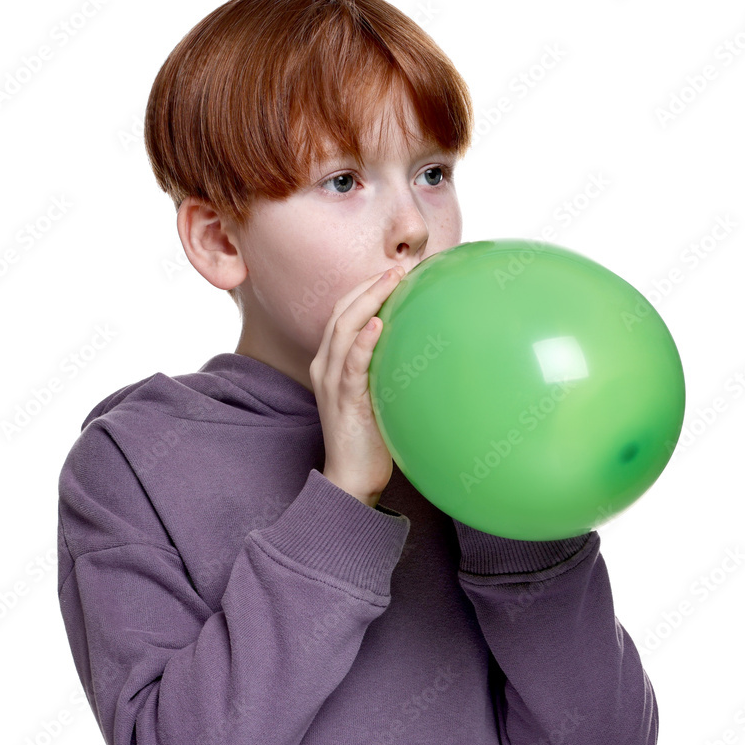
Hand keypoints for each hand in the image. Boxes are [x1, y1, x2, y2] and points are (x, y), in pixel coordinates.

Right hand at [310, 264, 405, 506]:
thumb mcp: (377, 393)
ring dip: (368, 301)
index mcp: (332, 362)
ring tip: (390, 281)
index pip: (344, 314)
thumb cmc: (368, 436)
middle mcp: (326, 366)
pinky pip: (351, 365)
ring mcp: (331, 382)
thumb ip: (386, 367)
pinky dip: (363, 342)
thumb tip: (418, 347)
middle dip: (368, 286)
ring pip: (342, 330)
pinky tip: (379, 324)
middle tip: (398, 268)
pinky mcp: (343, 401)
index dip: (365, 289)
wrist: (351, 477)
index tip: (394, 271)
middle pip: (342, 313)